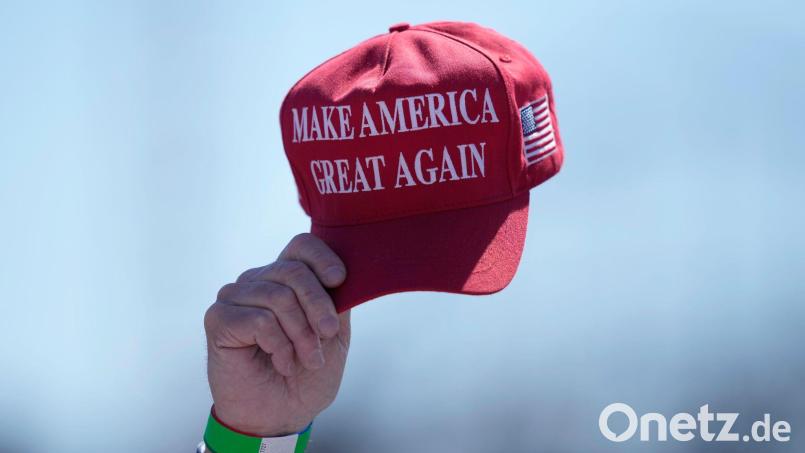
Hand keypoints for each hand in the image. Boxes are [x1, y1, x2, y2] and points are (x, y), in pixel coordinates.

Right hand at [204, 233, 349, 435]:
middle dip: (318, 308)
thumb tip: (342, 273)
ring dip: (300, 334)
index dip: (323, 258)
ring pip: (278, 297)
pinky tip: (279, 361)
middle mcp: (258, 281)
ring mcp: (235, 297)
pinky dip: (277, 345)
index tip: (340, 280)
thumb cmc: (307, 375)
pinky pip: (259, 319)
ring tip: (304, 359)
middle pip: (294, 271)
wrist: (281, 416)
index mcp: (286, 279)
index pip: (301, 246)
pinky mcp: (218, 318)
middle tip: (325, 338)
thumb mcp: (334, 334)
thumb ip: (337, 300)